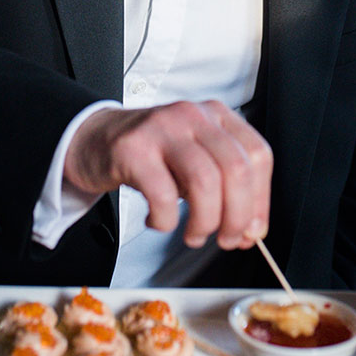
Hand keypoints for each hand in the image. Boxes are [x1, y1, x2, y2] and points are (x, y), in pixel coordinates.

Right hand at [64, 100, 272, 250]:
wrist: (94, 139)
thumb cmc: (151, 155)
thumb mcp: (195, 160)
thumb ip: (225, 189)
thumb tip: (251, 230)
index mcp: (217, 117)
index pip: (258, 156)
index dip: (261, 200)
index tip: (253, 229)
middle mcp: (193, 116)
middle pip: (236, 169)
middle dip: (237, 216)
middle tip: (227, 239)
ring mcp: (162, 129)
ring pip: (205, 181)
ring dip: (205, 221)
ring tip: (194, 235)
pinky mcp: (133, 149)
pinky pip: (162, 194)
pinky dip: (166, 220)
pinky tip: (159, 221)